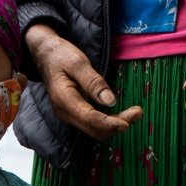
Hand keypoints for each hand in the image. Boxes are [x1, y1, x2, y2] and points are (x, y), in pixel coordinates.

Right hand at [25, 24, 142, 139]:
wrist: (47, 56)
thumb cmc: (62, 56)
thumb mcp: (78, 63)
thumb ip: (93, 82)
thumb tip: (110, 101)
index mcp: (64, 100)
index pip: (89, 119)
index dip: (109, 123)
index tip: (127, 123)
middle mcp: (65, 113)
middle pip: (94, 129)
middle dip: (116, 125)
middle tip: (138, 112)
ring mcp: (69, 115)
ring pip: (95, 129)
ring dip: (115, 125)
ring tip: (135, 114)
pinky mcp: (75, 114)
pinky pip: (93, 124)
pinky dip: (109, 122)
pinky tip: (123, 115)